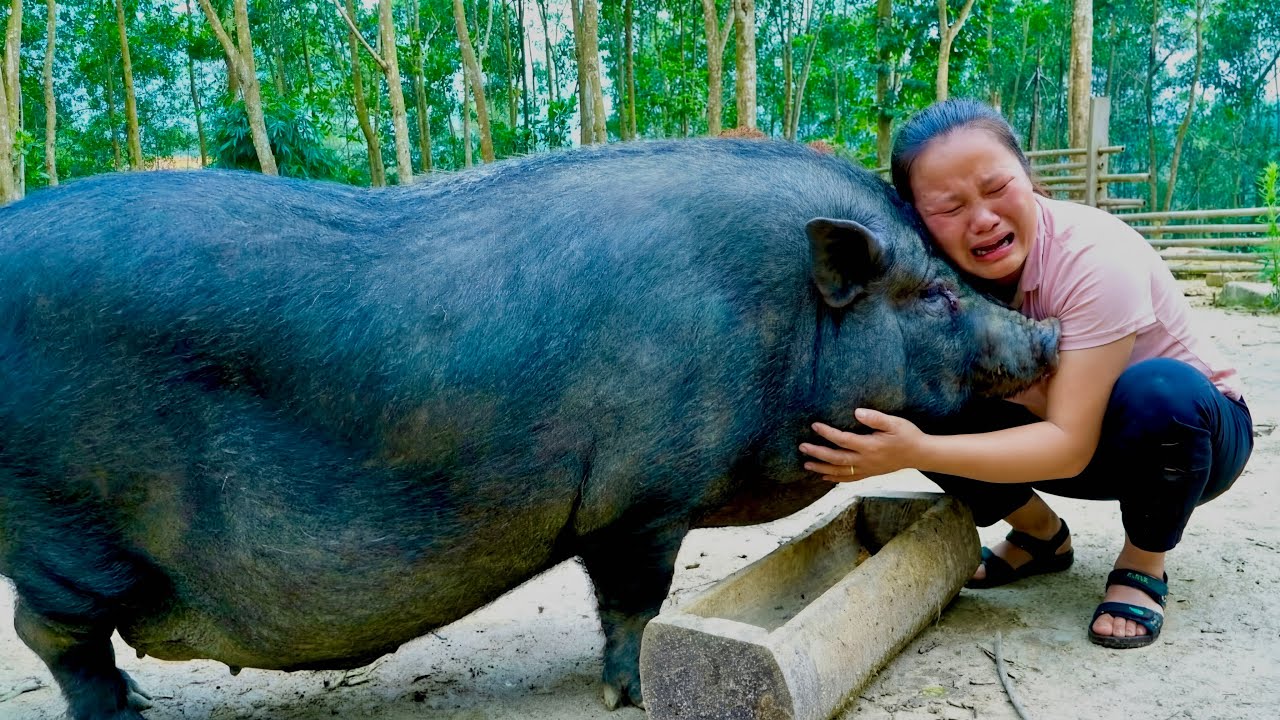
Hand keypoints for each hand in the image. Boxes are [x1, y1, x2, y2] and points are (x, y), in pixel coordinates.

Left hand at [798, 408, 925, 481]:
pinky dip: (836, 479)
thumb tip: (857, 412)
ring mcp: (868, 469)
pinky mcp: (870, 473)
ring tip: (807, 464)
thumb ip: (875, 418)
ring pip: (841, 471)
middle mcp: (866, 460)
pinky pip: (850, 479)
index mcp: (870, 446)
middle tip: (802, 447)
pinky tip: (825, 477)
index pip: (843, 439)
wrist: (920, 454)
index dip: (827, 433)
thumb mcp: (894, 422)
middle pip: (837, 458)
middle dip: (818, 453)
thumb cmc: (907, 435)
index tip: (814, 425)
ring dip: (822, 468)